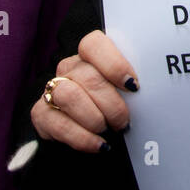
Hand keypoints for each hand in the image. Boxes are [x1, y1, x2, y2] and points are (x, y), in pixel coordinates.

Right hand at [30, 30, 136, 152]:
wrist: (91, 134)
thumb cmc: (115, 107)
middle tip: (124, 121)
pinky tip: (99, 144)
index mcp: (90, 56)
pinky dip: (83, 138)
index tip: (133, 85)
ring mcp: (52, 89)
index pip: (93, 44)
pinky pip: (59, 123)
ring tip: (109, 130)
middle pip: (88, 77)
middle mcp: (69, 69)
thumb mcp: (125, 92)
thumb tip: (147, 89)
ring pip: (69, 96)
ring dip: (95, 118)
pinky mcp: (41, 114)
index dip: (114, 64)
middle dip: (112, 104)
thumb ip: (130, 85)